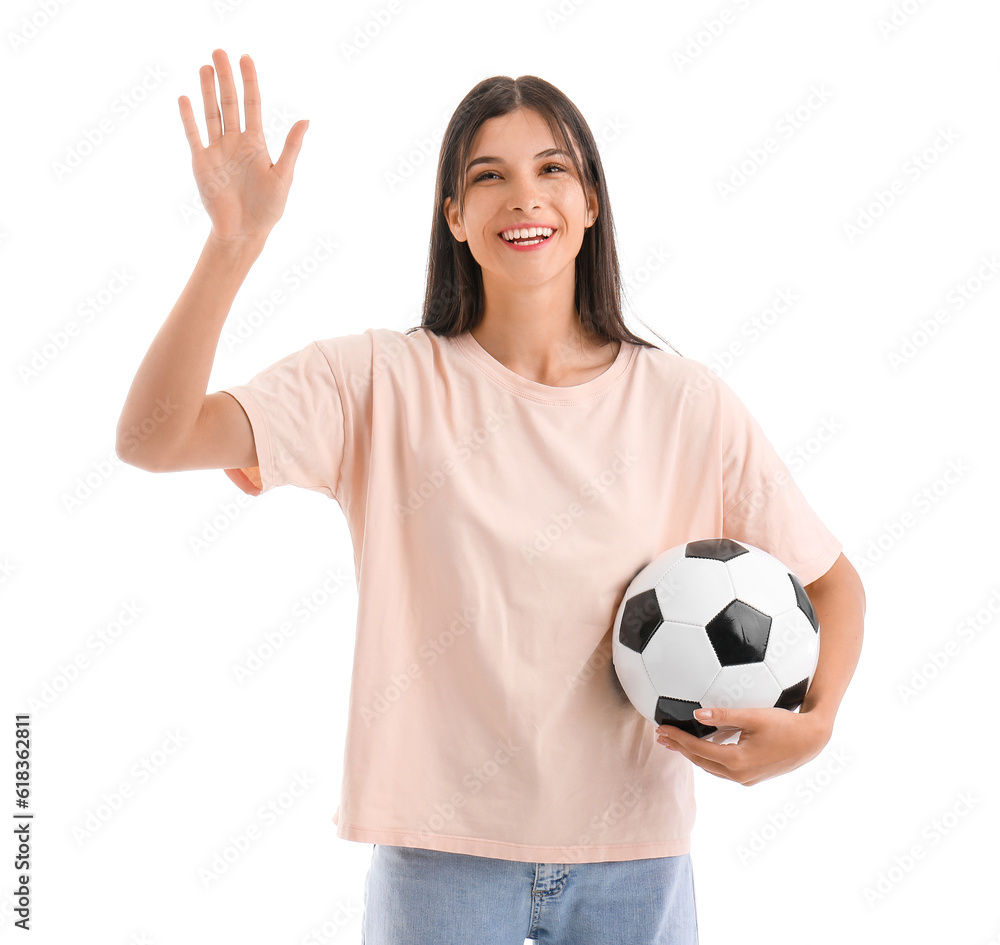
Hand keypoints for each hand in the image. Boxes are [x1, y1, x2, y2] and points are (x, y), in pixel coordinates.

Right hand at [178, 49, 308, 244]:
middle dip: (225, 78)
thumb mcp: (283, 176)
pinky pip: (194, 136)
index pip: (252, 105)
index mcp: (256, 144)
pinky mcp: (201, 163)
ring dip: (207, 91)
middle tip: (219, 52)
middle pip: (230, 103)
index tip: (246, 59)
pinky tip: (184, 98)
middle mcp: (236, 142)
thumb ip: (291, 147)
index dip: (249, 82)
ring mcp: (217, 151)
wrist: (244, 232)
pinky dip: (189, 119)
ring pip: (212, 114)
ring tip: (205, 67)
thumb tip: (305, 120)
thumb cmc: (268, 208)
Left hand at [655, 706, 831, 786]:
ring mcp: (746, 779)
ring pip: (711, 767)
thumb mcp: (753, 716)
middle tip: (661, 736)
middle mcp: (739, 775)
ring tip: (675, 742)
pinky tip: (702, 746)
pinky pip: (723, 768)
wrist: (812, 741)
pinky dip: (708, 757)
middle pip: (701, 761)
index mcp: (737, 762)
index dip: (678, 738)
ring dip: (692, 754)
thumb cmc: (785, 725)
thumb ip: (724, 714)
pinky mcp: (752, 777)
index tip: (661, 728)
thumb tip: (697, 715)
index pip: (698, 750)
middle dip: (680, 748)